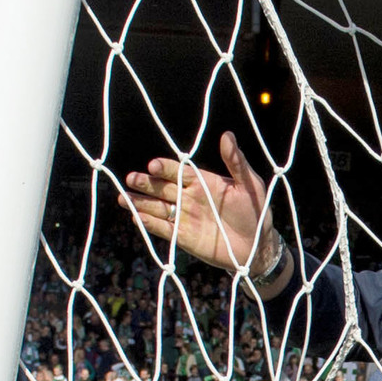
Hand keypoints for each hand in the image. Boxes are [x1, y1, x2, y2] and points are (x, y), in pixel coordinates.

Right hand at [122, 132, 276, 280]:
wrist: (258, 246)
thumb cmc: (256, 212)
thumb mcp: (249, 184)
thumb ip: (236, 162)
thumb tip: (228, 135)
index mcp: (202, 181)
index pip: (178, 171)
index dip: (165, 168)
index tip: (153, 165)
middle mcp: (189, 197)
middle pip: (162, 188)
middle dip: (146, 184)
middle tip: (131, 179)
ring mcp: (184, 217)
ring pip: (157, 208)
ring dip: (140, 203)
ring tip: (123, 198)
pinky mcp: (183, 238)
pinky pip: (163, 229)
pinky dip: (149, 224)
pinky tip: (136, 217)